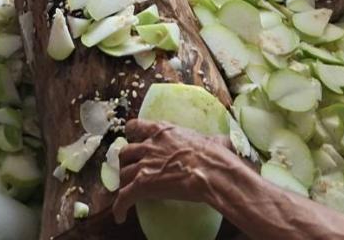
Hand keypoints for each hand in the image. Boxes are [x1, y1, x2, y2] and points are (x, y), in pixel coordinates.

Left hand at [112, 120, 235, 222]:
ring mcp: (144, 164)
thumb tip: (224, 142)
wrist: (211, 172)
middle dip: (126, 162)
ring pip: (123, 174)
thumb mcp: (214, 140)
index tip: (132, 140)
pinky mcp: (142, 184)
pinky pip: (123, 197)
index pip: (135, 126)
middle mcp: (149, 145)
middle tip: (131, 170)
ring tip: (128, 193)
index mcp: (163, 131)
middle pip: (125, 152)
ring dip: (123, 184)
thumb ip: (213, 139)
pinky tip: (120, 216)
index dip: (131, 134)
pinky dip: (119, 207)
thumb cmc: (215, 156)